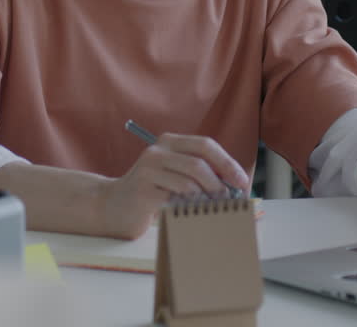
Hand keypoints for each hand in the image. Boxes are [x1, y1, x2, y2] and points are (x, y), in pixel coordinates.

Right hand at [98, 133, 249, 238]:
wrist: (113, 206)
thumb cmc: (152, 192)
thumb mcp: (176, 175)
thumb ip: (200, 173)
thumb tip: (235, 184)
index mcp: (169, 142)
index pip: (205, 145)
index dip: (228, 163)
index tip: (242, 181)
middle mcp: (157, 151)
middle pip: (199, 162)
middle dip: (220, 182)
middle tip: (230, 199)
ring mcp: (147, 169)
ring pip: (189, 181)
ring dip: (207, 198)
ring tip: (213, 209)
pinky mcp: (142, 190)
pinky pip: (174, 198)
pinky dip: (190, 207)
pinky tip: (194, 213)